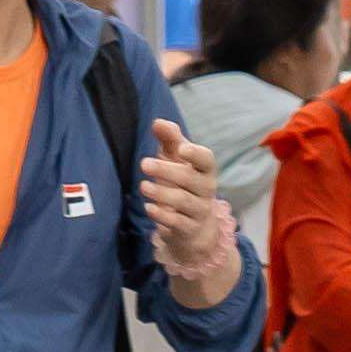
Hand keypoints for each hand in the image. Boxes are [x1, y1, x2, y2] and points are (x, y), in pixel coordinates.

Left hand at [138, 123, 241, 299]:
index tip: (181, 149)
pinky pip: (177, 222)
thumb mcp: (177, 160)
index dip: (196, 154)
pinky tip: (149, 208)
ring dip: (162, 193)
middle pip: (190, 179)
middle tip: (144, 163)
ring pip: (183, 201)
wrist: (194, 226)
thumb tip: (157, 122)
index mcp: (205, 170)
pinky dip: (162, 215)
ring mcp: (199, 211)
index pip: (207, 160)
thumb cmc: (184, 184)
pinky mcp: (188, 229)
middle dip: (167, 171)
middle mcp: (206, 190)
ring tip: (143, 186)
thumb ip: (170, 139)